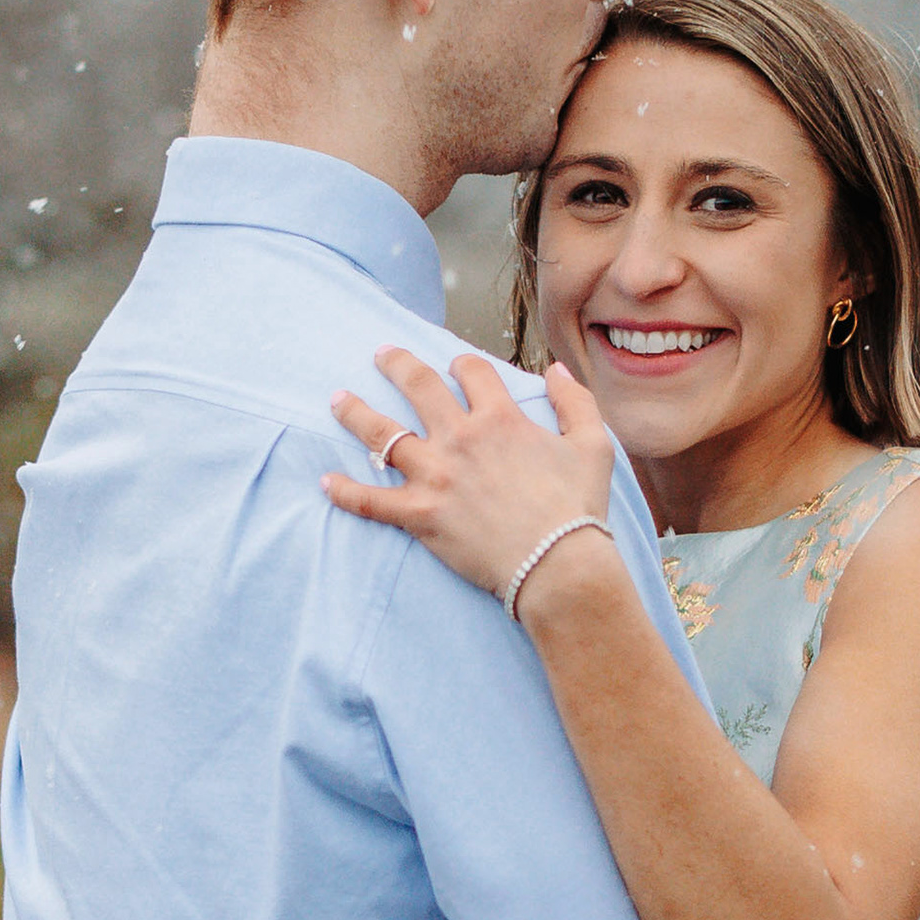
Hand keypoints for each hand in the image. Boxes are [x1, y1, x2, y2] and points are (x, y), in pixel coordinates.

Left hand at [321, 349, 617, 605]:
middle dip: (396, 364)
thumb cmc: (578, 508)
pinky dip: (345, 491)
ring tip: (337, 400)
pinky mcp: (419, 515)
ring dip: (356, 414)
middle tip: (380, 355)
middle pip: (417, 386)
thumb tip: (556, 371)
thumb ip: (575, 401)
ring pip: (383, 434)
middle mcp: (461, 438)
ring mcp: (435, 476)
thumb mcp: (593, 445)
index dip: (463, 364)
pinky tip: (325, 481)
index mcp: (500, 418)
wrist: (559, 565)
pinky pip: (371, 500)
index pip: (472, 372)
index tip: (455, 367)